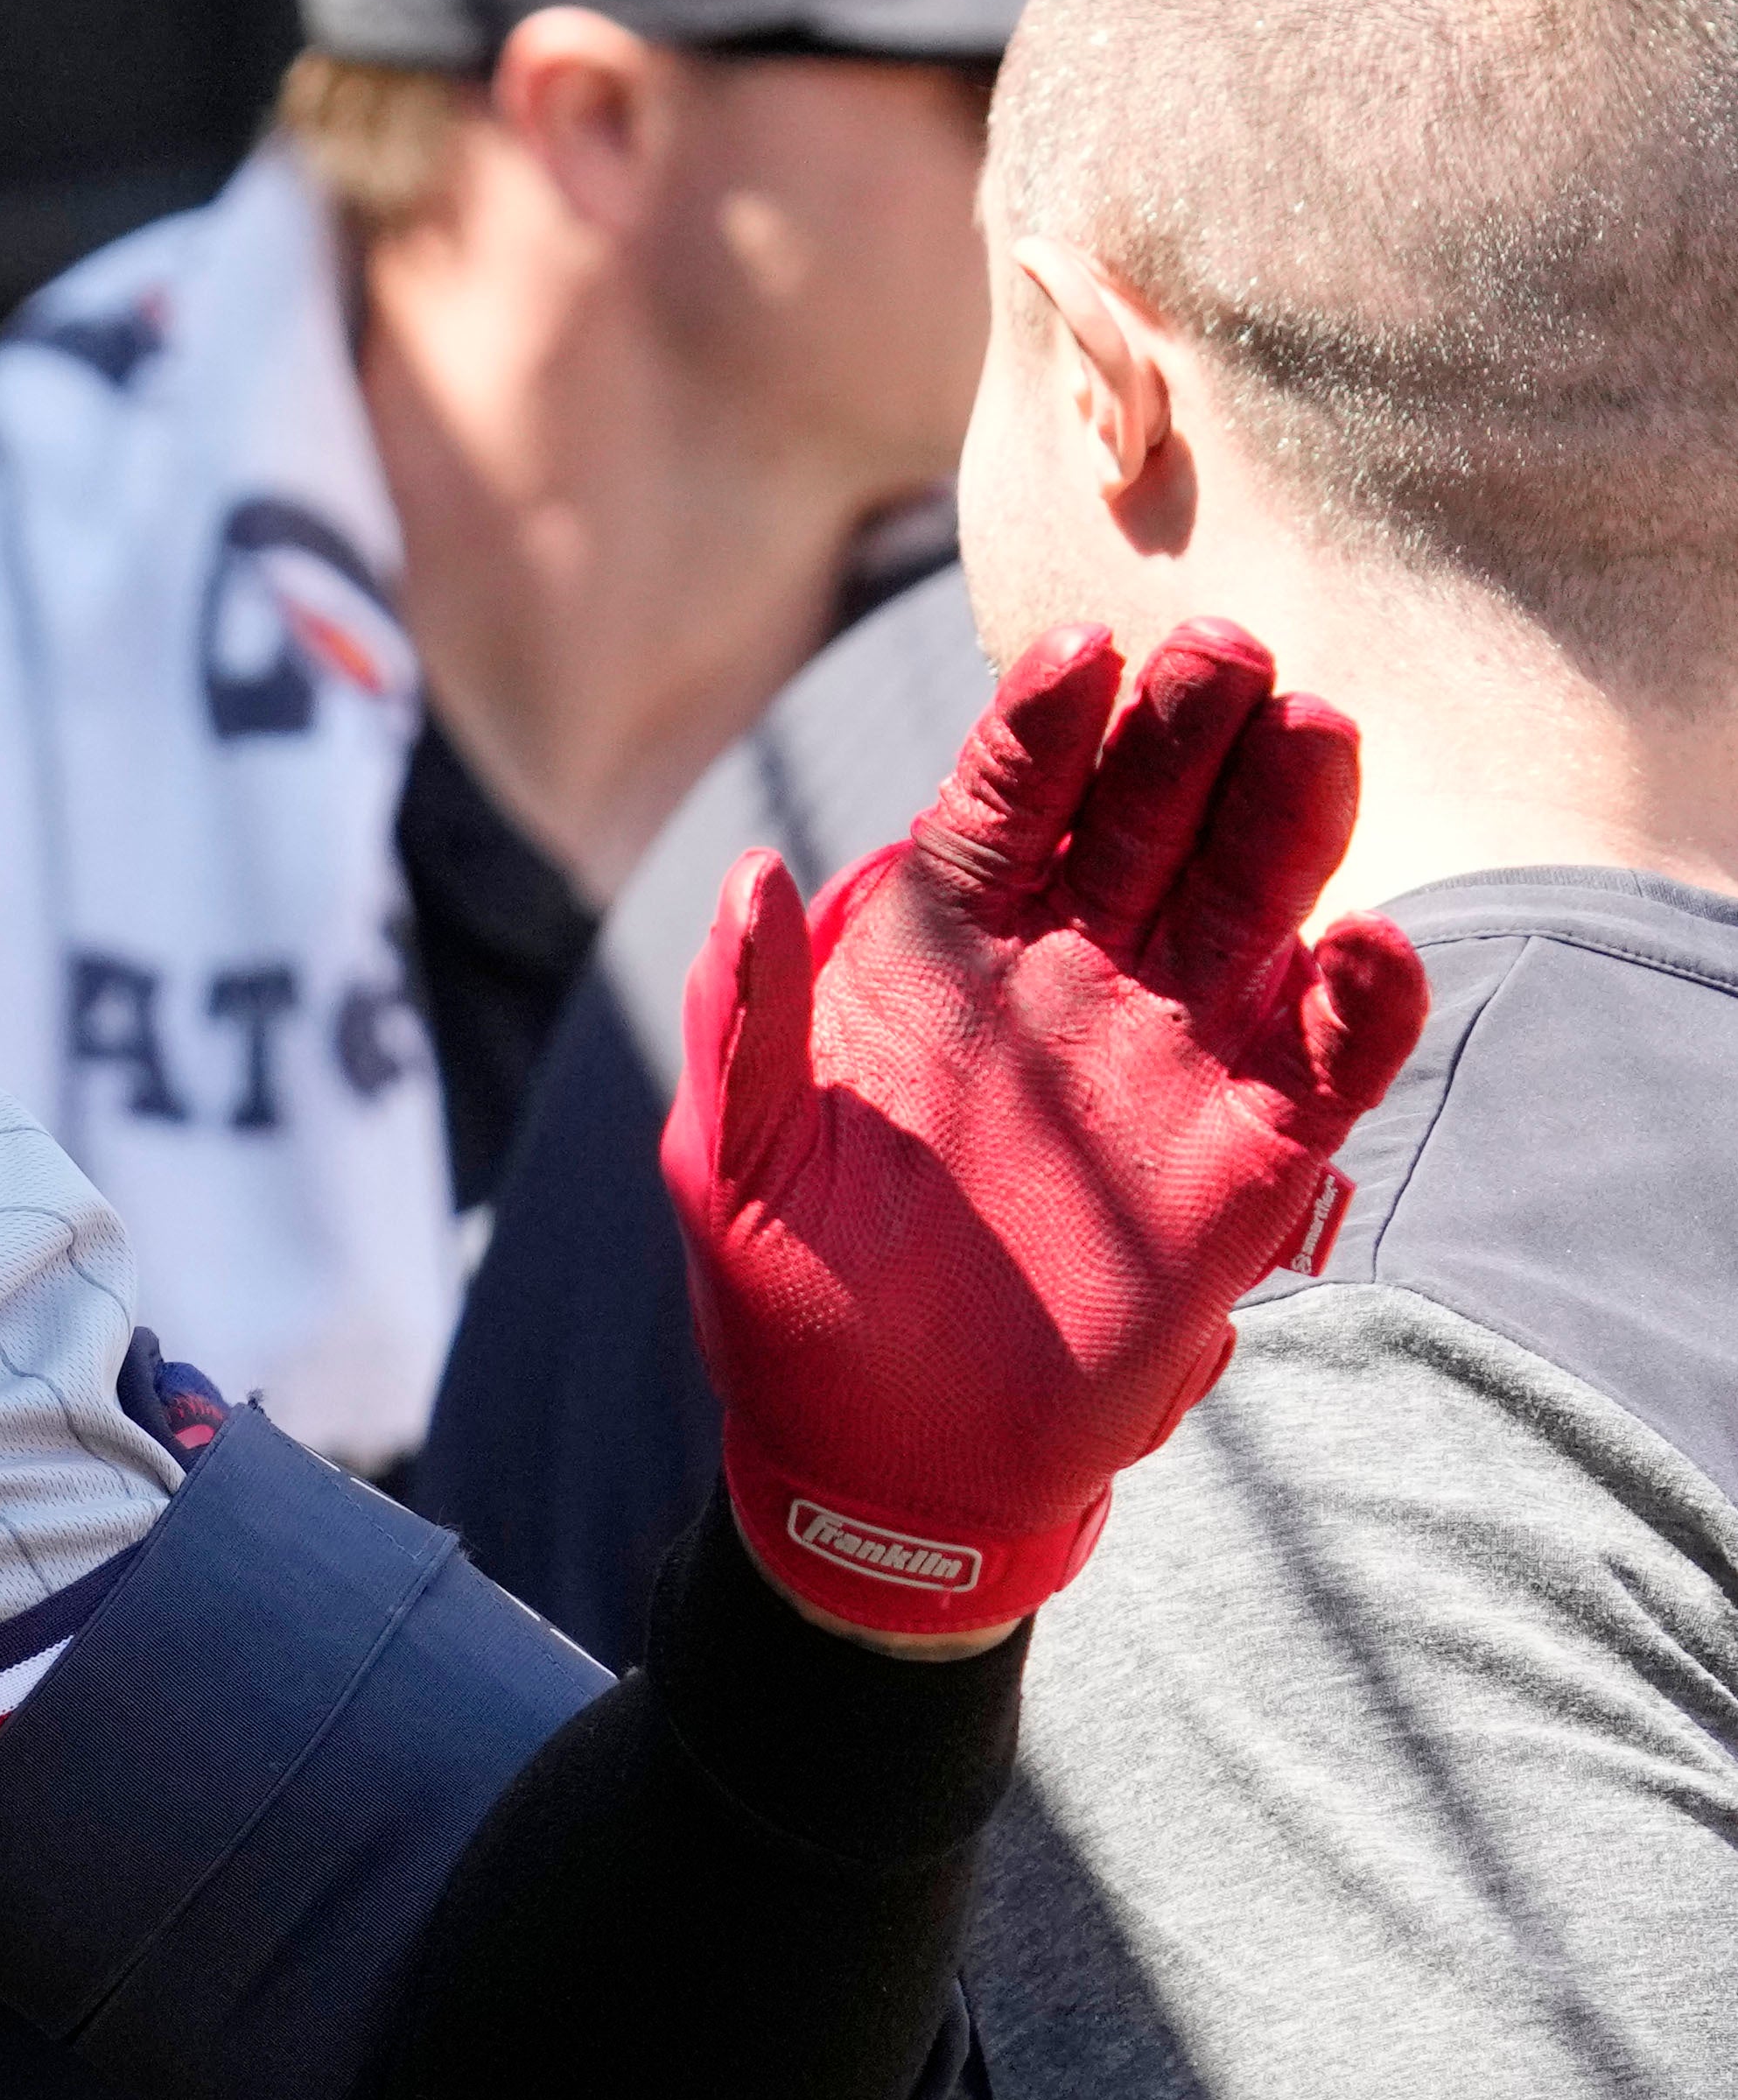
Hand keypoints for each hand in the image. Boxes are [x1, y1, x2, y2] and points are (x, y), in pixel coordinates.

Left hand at [668, 620, 1427, 1647]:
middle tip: (1226, 649)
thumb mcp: (731, 1155)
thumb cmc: (787, 1288)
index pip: (1007, 798)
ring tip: (1314, 731)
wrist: (882, 1450)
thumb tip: (748, 875)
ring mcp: (1171, 1049)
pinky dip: (1362, 999)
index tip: (1081, 650)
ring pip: (1255, 896)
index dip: (1045, 722)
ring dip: (1292, 813)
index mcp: (944, 945)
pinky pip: (1328, 1056)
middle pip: (1150, 813)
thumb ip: (742, 1019)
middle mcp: (1074, 969)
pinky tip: (1367, 947)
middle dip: (1188, 727)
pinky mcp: (1250, 1153)